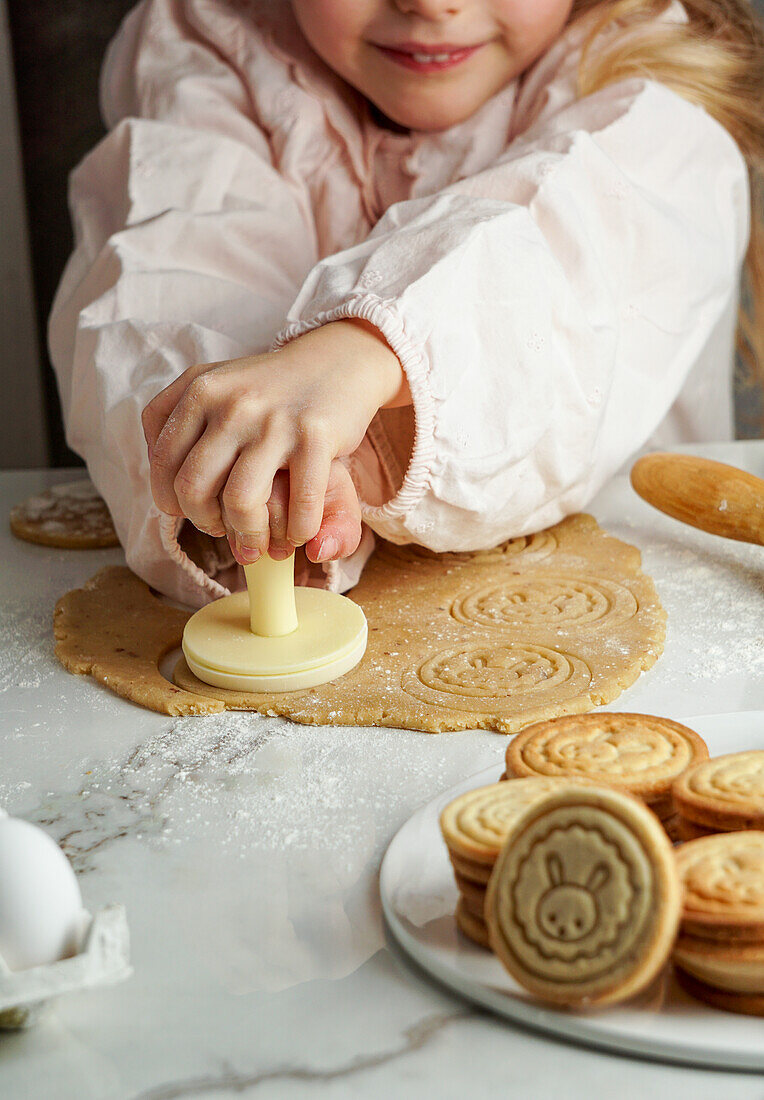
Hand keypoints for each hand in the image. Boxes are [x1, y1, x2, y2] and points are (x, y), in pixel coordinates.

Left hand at [142, 320, 407, 562]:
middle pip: (193, 488)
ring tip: (259, 544)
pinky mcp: (315, 436)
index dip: (172, 501)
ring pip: (239, 501)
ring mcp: (274, 420)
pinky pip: (299, 504)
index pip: (163, 463)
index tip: (191, 513)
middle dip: (205, 522)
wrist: (338, 360)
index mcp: (200, 391)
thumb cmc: (272, 387)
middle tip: (224, 531)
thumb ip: (177, 416)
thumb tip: (158, 470)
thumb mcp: (217, 383)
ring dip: (248, 535)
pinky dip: (297, 530)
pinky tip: (299, 532)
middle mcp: (232, 403)